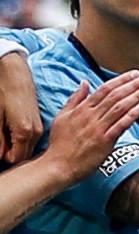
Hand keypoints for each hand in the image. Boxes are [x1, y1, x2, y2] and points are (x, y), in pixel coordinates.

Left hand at [0, 49, 42, 165]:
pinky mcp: (37, 122)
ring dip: (15, 149)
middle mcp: (36, 132)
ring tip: (4, 141)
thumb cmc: (3, 91)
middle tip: (0, 148)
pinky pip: (30, 139)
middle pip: (23, 156)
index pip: (15, 160)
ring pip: (27, 148)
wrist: (14, 72)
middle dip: (10, 156)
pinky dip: (20, 141)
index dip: (3, 160)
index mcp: (25, 132)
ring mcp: (39, 127)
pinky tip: (10, 133)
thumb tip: (0, 156)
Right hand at [42, 74, 138, 184]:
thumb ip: (75, 99)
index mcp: (82, 109)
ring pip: (120, 107)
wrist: (58, 165)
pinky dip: (132, 115)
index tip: (134, 74)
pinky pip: (121, 125)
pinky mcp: (105, 141)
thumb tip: (84, 83)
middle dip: (133, 85)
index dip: (121, 80)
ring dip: (136, 96)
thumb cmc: (60, 142)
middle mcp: (91, 116)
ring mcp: (99, 128)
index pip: (104, 89)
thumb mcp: (62, 116)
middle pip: (115, 96)